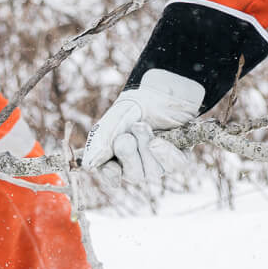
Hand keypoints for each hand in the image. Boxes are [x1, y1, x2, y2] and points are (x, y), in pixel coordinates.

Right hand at [83, 69, 203, 184]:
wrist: (159, 91)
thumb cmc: (133, 108)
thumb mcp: (113, 119)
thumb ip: (101, 141)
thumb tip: (89, 166)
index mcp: (118, 160)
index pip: (113, 177)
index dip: (112, 172)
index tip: (112, 161)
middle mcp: (138, 166)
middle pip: (135, 176)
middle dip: (130, 152)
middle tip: (129, 132)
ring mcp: (159, 164)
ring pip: (154, 172)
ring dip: (147, 146)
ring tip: (143, 126)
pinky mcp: (178, 158)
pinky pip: (174, 165)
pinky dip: (166, 152)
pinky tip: (159, 140)